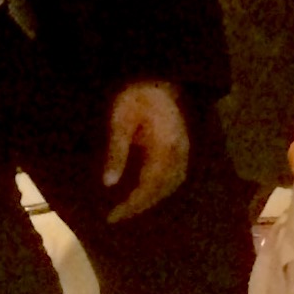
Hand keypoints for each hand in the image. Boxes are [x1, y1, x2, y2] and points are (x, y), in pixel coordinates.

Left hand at [102, 80, 190, 221]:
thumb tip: (109, 184)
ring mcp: (184, 148)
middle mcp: (178, 151)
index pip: (149, 185)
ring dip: (153, 198)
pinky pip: (176, 174)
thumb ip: (117, 152)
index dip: (132, 204)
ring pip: (172, 183)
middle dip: (141, 204)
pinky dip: (162, 187)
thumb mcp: (120, 121)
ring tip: (132, 206)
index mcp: (164, 147)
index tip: (113, 216)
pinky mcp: (182, 145)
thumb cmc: (134, 96)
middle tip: (118, 215)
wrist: (156, 78)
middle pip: (163, 188)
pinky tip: (147, 189)